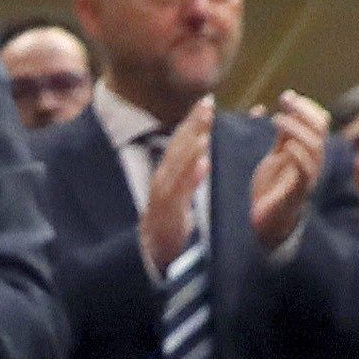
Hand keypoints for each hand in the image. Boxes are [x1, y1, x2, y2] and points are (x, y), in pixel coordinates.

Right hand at [141, 102, 211, 278]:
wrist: (150, 257)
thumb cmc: (170, 224)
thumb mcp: (179, 195)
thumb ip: (191, 174)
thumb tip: (207, 154)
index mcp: (166, 176)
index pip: (179, 143)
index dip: (193, 121)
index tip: (208, 101)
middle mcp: (161, 182)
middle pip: (177, 149)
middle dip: (192, 126)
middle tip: (208, 104)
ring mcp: (163, 199)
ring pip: (177, 168)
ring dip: (191, 147)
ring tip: (205, 129)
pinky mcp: (168, 216)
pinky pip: (180, 194)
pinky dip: (192, 178)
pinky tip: (204, 164)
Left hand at [249, 89, 329, 250]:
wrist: (265, 220)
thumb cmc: (272, 187)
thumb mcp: (275, 156)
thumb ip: (282, 136)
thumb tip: (280, 109)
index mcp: (309, 150)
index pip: (318, 121)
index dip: (305, 107)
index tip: (287, 95)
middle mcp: (314, 160)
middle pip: (320, 129)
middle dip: (304, 111)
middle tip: (286, 100)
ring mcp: (308, 175)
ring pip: (315, 146)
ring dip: (298, 129)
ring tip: (279, 119)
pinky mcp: (299, 191)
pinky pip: (307, 171)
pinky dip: (299, 155)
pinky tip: (288, 146)